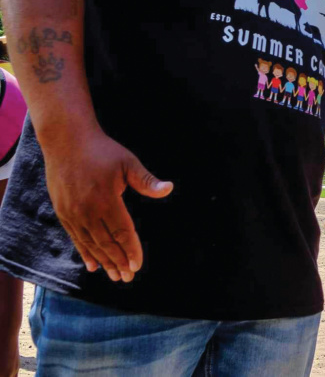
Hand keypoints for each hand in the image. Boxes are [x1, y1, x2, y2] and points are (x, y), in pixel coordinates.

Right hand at [43, 130, 172, 282]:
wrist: (66, 141)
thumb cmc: (102, 151)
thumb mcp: (128, 163)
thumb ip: (146, 181)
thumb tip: (169, 189)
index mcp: (105, 199)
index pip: (121, 232)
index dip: (131, 250)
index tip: (138, 265)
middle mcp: (86, 210)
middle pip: (105, 243)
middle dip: (118, 262)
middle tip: (128, 278)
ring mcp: (72, 212)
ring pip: (90, 244)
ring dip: (103, 261)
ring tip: (113, 276)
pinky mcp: (62, 212)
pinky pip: (75, 238)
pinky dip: (84, 253)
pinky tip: (92, 265)